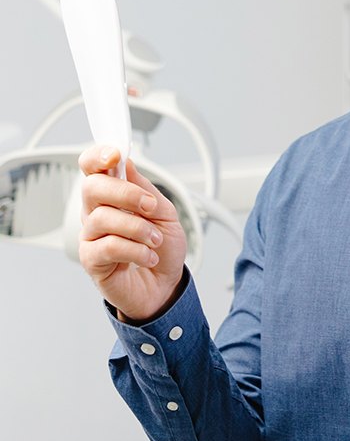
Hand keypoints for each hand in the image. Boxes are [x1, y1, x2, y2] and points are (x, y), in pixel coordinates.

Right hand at [78, 145, 187, 321]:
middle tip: (150, 207)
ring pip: (103, 218)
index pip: (92, 167)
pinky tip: (148, 256)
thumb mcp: (165, 212)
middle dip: (126, 193)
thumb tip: (126, 163)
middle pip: (92, 187)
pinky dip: (136, 250)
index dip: (97, 156)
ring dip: (139, 228)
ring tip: (155, 240)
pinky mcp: (92, 260)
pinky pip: (108, 246)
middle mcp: (96, 212)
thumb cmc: (162, 248)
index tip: (114, 155)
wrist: (166, 285)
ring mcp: (91, 236)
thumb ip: (145, 189)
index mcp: (113, 195)